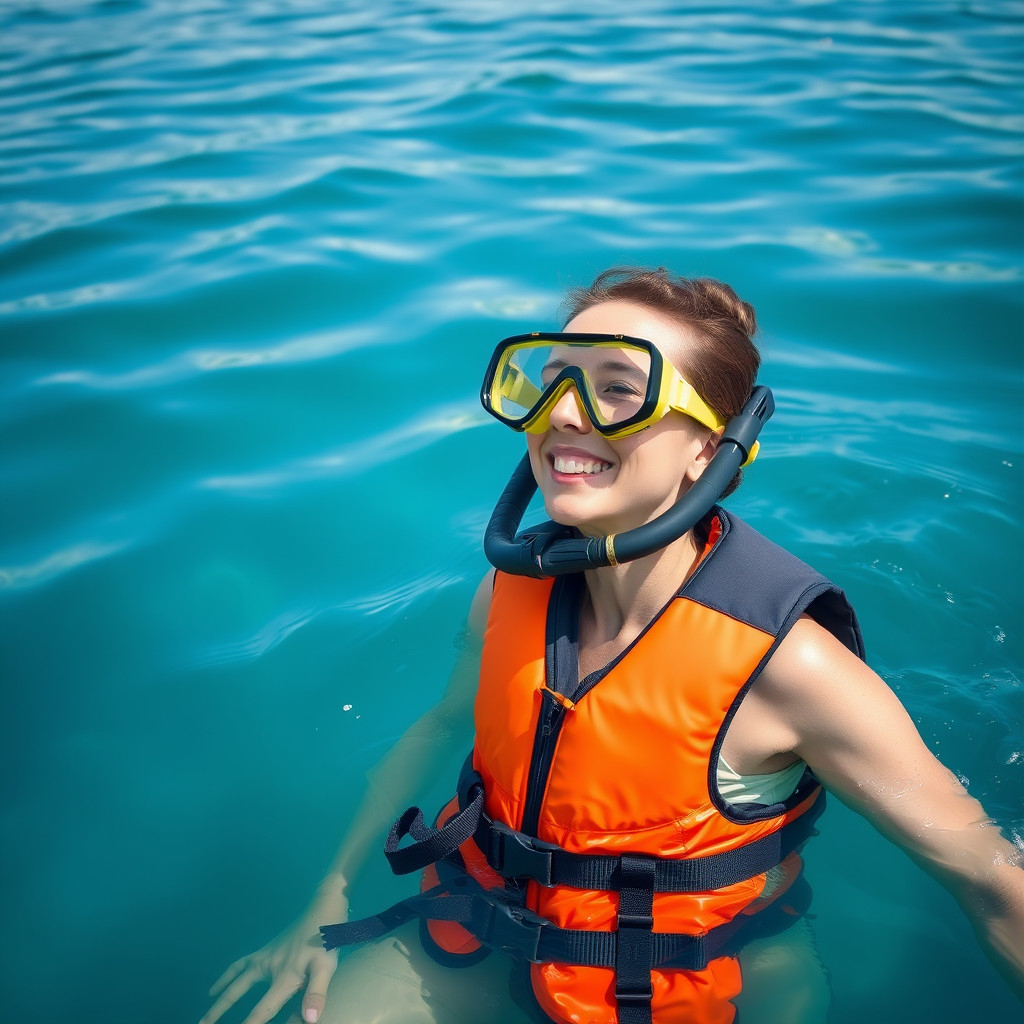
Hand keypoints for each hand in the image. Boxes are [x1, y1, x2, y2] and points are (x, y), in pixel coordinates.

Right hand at [200, 899, 345, 1023]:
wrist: (322, 908)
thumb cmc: (327, 940)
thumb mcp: (327, 967)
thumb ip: (317, 993)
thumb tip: (308, 1020)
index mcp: (284, 978)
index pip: (262, 1010)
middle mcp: (268, 968)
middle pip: (236, 993)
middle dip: (218, 1011)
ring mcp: (264, 957)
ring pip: (235, 979)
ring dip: (219, 995)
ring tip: (206, 1010)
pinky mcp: (266, 950)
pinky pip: (240, 965)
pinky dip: (228, 974)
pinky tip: (220, 983)